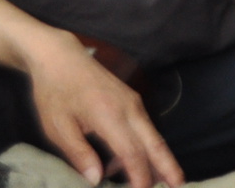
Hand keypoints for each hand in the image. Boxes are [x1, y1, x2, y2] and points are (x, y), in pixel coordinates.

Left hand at [17, 31, 183, 187]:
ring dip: (157, 158)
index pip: (131, 151)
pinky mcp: (131, 102)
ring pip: (151, 135)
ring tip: (160, 180)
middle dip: (167, 166)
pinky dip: (143, 147)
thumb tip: (97, 179)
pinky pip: (142, 128)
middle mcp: (129, 108)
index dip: (139, 175)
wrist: (61, 59)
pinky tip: (129, 163)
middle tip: (179, 185)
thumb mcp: (57, 127)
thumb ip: (79, 153)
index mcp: (109, 115)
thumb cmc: (55, 93)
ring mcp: (133, 103)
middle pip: (154, 141)